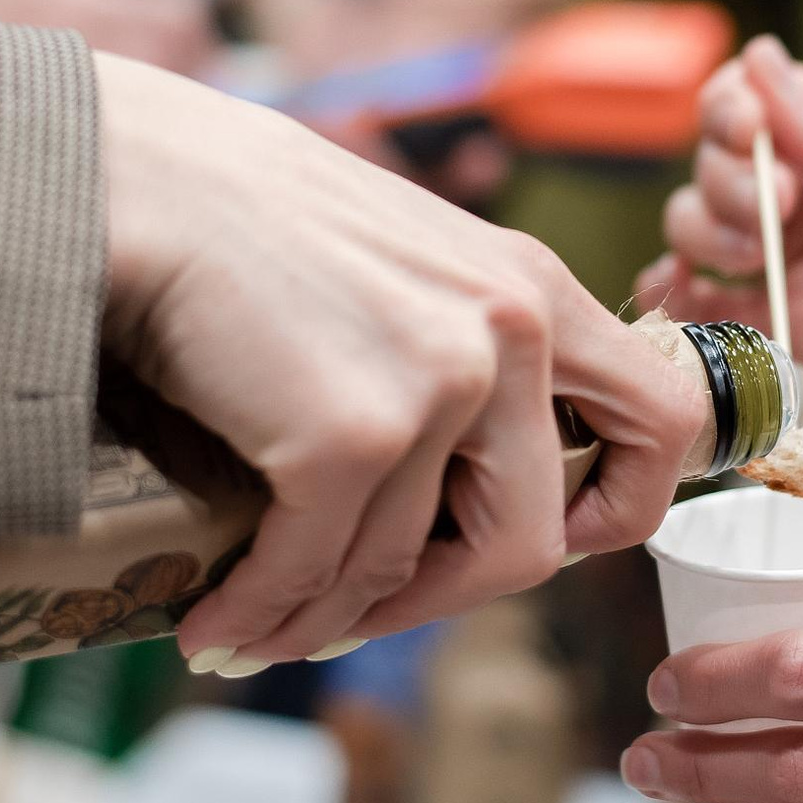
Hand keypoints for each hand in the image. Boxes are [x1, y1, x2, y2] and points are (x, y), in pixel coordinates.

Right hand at [98, 54, 704, 664]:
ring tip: (263, 625)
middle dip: (441, 599)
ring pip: (405, 572)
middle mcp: (513, 332)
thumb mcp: (408, 266)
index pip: (664, 420)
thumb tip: (453, 492)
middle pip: (532, 542)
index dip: (621, 506)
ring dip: (326, 620)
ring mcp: (441, 384)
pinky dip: (262, 611)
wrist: (138, 176)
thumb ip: (461, 349)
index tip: (555, 539)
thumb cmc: (245, 221)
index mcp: (538, 288)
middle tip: (364, 612)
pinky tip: (217, 619)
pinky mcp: (352, 435)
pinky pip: (319, 570)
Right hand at [637, 38, 802, 456]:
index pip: (748, 96)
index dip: (733, 112)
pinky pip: (712, 305)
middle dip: (726, 179)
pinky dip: (681, 295)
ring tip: (755, 256)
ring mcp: (797, 257)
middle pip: (714, 160)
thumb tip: (756, 61)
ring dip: (702, 230)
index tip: (755, 139)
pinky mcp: (791, 324)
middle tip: (780, 214)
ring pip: (698, 224)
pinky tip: (682, 292)